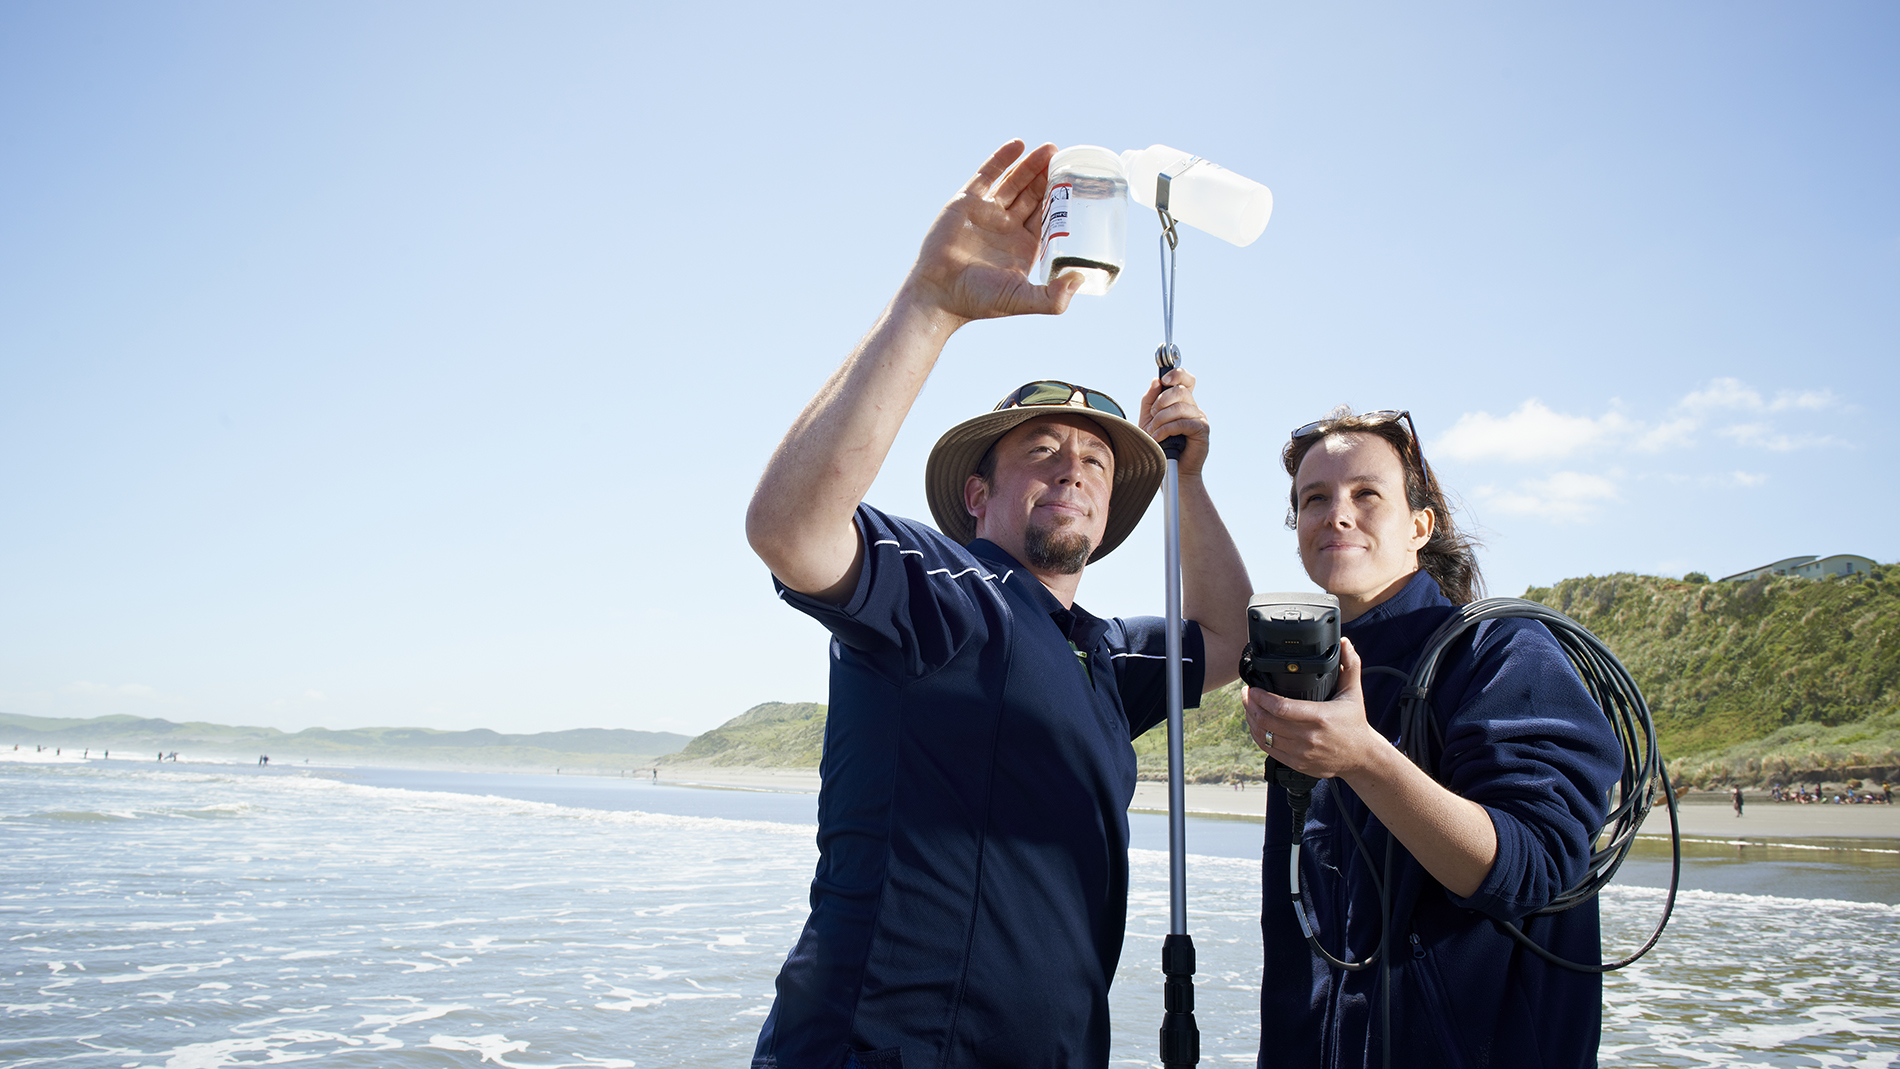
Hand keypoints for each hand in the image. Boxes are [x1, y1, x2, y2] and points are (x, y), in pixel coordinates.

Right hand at [901, 140, 1082, 323]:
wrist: (938, 293)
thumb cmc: (978, 300)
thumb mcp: (1022, 299)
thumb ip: (1053, 297)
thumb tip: (1081, 278)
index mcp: (1023, 247)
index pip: (1048, 216)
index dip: (1061, 200)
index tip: (1076, 182)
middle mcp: (1007, 228)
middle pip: (1033, 195)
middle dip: (1048, 177)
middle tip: (1064, 158)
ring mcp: (987, 213)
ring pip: (1014, 182)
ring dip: (1031, 165)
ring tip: (1049, 149)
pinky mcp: (967, 202)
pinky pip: (988, 175)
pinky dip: (1002, 159)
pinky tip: (1018, 145)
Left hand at [1139, 367, 1209, 474]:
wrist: (1168, 470)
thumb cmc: (1159, 446)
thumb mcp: (1148, 420)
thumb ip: (1150, 400)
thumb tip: (1156, 381)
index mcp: (1182, 402)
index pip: (1186, 379)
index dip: (1177, 375)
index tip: (1164, 380)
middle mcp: (1193, 407)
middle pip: (1180, 391)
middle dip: (1161, 402)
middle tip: (1152, 416)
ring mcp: (1200, 418)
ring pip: (1180, 407)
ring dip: (1161, 419)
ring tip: (1153, 432)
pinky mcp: (1202, 431)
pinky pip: (1183, 422)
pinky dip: (1166, 429)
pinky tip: (1158, 438)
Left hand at [1242, 636, 1383, 778]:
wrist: (1361, 758)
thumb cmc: (1354, 723)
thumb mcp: (1353, 693)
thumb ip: (1350, 665)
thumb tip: (1344, 642)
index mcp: (1319, 717)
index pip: (1280, 707)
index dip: (1260, 697)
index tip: (1252, 688)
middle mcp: (1308, 736)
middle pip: (1267, 721)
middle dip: (1251, 705)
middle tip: (1246, 693)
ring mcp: (1301, 752)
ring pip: (1264, 736)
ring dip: (1251, 719)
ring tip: (1249, 707)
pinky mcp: (1296, 763)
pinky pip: (1268, 749)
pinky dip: (1258, 735)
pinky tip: (1256, 724)